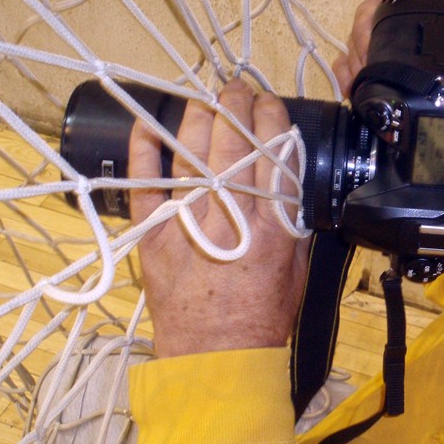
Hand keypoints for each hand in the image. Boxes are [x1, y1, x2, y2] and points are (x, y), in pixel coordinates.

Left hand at [128, 80, 309, 357]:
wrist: (216, 356)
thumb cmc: (262, 317)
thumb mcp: (298, 268)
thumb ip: (293, 222)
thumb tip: (286, 183)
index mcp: (272, 226)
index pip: (274, 153)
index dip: (272, 118)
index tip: (270, 102)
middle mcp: (231, 216)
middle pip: (234, 142)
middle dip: (236, 104)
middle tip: (236, 87)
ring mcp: (188, 221)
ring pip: (192, 151)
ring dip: (198, 116)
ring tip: (204, 97)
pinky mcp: (152, 232)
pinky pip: (145, 181)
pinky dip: (146, 150)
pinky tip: (151, 126)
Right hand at [332, 0, 443, 96]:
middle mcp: (410, 10)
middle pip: (375, 2)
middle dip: (365, 24)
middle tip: (368, 50)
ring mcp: (390, 36)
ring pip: (359, 32)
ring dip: (355, 51)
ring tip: (361, 74)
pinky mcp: (379, 62)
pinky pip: (353, 61)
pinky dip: (347, 72)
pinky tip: (348, 87)